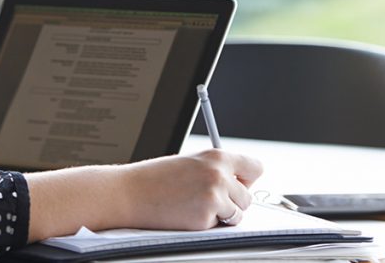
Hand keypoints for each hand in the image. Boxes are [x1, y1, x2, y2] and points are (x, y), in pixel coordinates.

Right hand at [113, 149, 263, 230]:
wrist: (129, 193)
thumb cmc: (155, 178)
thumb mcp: (190, 162)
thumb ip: (215, 170)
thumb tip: (239, 185)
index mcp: (216, 156)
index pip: (255, 167)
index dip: (246, 179)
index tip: (237, 183)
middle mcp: (219, 175)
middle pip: (248, 196)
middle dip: (231, 201)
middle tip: (205, 199)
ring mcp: (214, 197)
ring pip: (237, 214)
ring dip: (222, 215)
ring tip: (194, 206)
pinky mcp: (206, 218)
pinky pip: (219, 227)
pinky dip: (206, 225)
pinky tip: (186, 214)